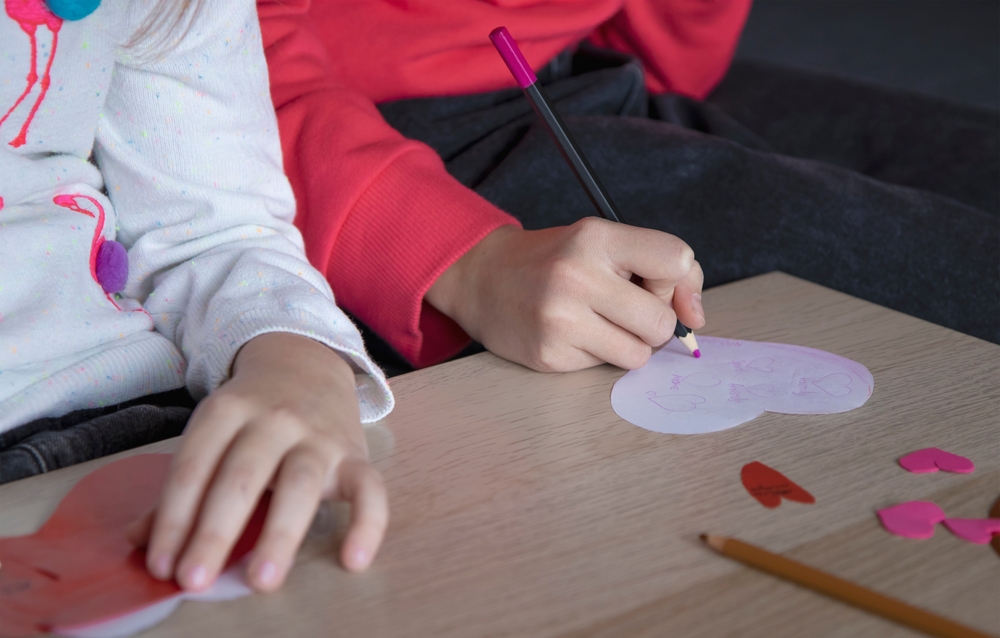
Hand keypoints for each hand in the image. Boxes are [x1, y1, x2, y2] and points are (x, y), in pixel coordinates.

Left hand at [126, 332, 386, 591]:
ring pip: (300, 483)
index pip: (194, 467)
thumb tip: (140, 541)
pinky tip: (353, 559)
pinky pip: (369, 488)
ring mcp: (318, 435)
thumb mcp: (211, 432)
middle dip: (214, 532)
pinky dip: (368, 523)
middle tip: (194, 581)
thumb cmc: (252, 415)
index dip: (174, 518)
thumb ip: (183, 485)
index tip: (161, 566)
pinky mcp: (355, 454)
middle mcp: (273, 419)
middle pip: (241, 476)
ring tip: (261, 581)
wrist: (307, 365)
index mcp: (227, 411)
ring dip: (279, 534)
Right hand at [426, 218, 704, 371]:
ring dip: (628, 345)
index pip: (676, 259)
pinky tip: (571, 335)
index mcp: (596, 237)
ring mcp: (560, 319)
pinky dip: (596, 355)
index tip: (664, 290)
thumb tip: (696, 319)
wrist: (482, 278)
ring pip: (638, 355)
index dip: (680, 283)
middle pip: (661, 322)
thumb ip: (658, 267)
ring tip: (597, 324)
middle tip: (623, 310)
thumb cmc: (555, 261)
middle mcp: (577, 276)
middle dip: (652, 324)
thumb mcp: (602, 243)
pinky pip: (604, 369)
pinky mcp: (549, 355)